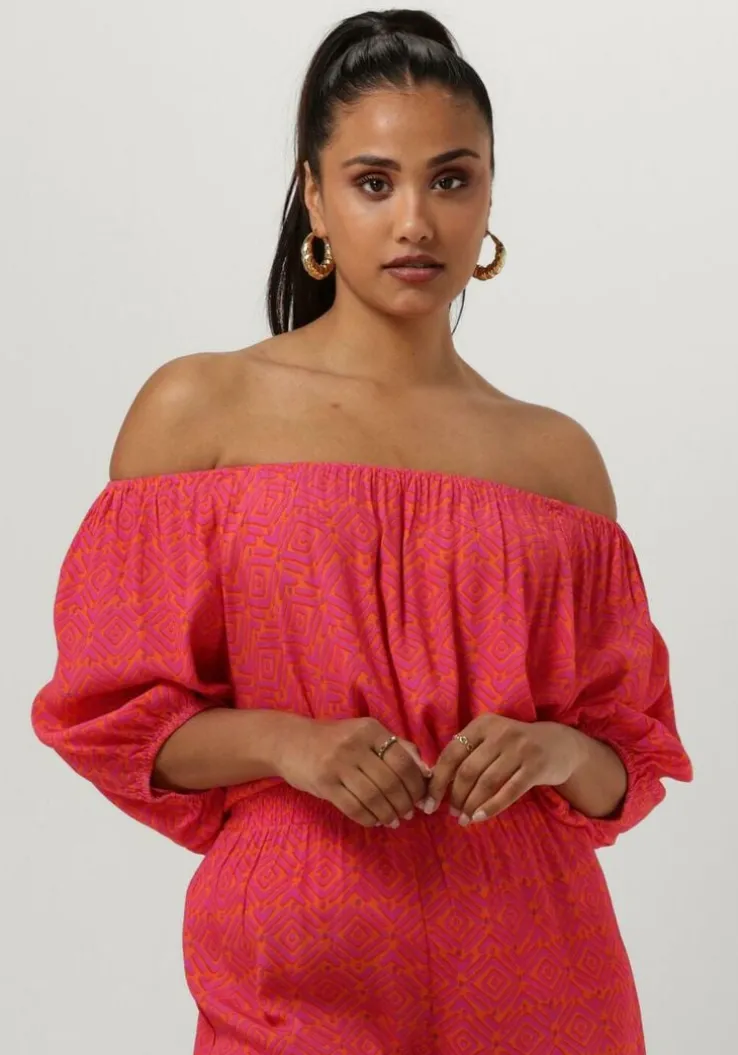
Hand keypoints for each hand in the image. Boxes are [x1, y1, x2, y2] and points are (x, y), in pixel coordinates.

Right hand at [274, 716, 431, 827]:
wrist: (290, 741)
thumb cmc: (334, 740)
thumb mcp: (365, 734)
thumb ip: (396, 747)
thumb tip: (425, 771)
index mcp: (370, 729)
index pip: (404, 761)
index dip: (416, 784)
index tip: (420, 798)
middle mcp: (355, 743)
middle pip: (391, 781)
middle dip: (404, 803)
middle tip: (408, 814)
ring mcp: (337, 763)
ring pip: (374, 797)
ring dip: (389, 814)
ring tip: (394, 820)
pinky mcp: (324, 783)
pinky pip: (354, 807)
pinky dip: (370, 819)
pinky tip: (376, 821)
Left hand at [423, 715, 582, 823]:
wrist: (559, 745)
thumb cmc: (515, 746)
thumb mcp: (491, 739)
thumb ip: (467, 753)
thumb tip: (434, 783)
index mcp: (482, 724)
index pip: (451, 754)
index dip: (438, 781)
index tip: (428, 803)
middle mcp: (500, 733)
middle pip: (468, 771)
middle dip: (455, 796)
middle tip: (452, 814)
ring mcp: (520, 749)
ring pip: (487, 783)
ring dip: (472, 805)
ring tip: (465, 819)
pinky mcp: (535, 767)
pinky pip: (509, 792)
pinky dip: (492, 807)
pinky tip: (480, 818)